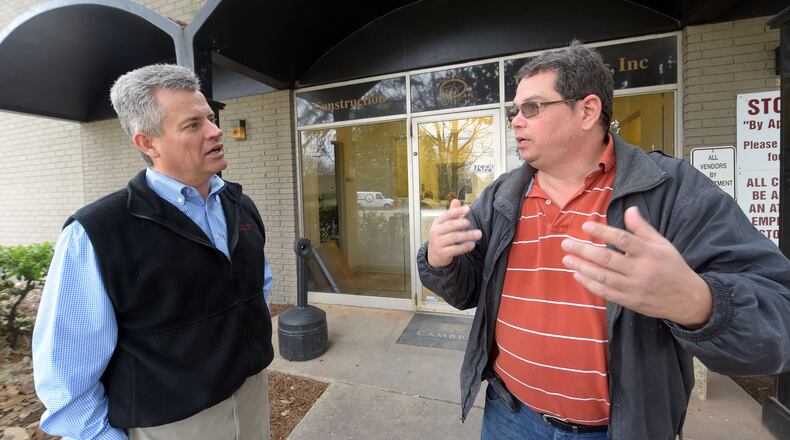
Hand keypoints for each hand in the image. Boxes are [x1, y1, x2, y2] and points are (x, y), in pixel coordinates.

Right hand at [427, 199, 482, 267]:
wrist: (434, 255)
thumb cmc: (442, 237)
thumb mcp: (445, 224)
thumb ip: (451, 213)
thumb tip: (456, 200)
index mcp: (437, 223)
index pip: (447, 215)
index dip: (457, 211)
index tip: (468, 209)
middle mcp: (436, 232)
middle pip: (450, 226)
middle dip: (461, 223)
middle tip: (470, 223)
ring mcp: (438, 243)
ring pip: (453, 237)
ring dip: (467, 235)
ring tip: (478, 234)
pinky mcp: (442, 253)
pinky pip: (454, 249)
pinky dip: (464, 247)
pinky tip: (472, 245)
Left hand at [560, 206, 712, 328]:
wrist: (688, 300)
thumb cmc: (673, 267)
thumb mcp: (663, 244)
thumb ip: (643, 228)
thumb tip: (630, 209)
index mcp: (650, 253)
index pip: (623, 240)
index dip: (603, 232)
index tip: (586, 224)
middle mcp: (641, 271)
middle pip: (608, 259)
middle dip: (584, 250)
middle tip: (566, 243)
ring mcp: (634, 288)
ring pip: (603, 277)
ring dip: (582, 267)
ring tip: (566, 258)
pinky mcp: (630, 301)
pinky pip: (606, 292)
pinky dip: (589, 284)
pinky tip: (577, 274)